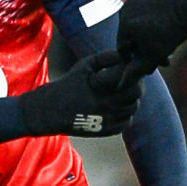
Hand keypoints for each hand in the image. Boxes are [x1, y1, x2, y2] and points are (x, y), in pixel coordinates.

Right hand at [18, 50, 143, 137]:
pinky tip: (117, 108)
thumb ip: (106, 57)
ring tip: (123, 94)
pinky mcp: (105, 131)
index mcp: (101, 85)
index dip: (134, 73)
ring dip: (131, 100)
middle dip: (136, 85)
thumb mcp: (84, 65)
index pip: (132, 78)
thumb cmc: (68, 84)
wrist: (50, 111)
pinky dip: (126, 115)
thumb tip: (126, 55)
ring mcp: (106, 119)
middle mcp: (105, 103)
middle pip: (136, 94)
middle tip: (131, 81)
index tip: (130, 70)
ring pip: (133, 109)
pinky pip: (126, 123)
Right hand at [116, 0, 186, 75]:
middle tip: (162, 58)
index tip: (152, 66)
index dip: (136, 61)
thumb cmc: (173, 31)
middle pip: (131, 37)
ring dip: (149, 37)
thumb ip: (136, 71)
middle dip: (145, 49)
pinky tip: (167, 27)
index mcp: (123, 24)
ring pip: (138, 25)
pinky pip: (144, 13)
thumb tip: (121, 83)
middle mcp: (124, 9)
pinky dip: (152, 22)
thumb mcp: (154, 55)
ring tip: (166, 45)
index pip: (123, 50)